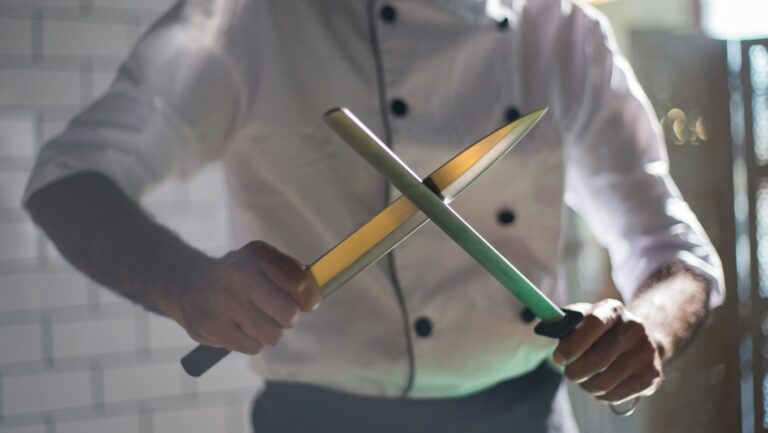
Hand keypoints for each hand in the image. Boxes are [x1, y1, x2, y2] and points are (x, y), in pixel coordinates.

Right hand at [161, 240, 319, 354]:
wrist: (188, 286)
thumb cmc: (239, 277)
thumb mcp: (262, 262)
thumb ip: (292, 275)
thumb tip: (315, 297)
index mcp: (255, 255)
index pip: (299, 281)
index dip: (310, 297)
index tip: (308, 302)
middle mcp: (237, 276)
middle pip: (289, 314)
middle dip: (289, 318)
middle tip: (280, 313)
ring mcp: (222, 303)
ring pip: (273, 335)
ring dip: (271, 332)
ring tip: (257, 320)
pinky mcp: (211, 328)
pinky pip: (253, 348)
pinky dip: (253, 342)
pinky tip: (240, 327)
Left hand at [552, 299, 662, 403]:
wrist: (642, 339)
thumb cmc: (601, 330)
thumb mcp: (585, 317)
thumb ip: (566, 323)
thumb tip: (547, 330)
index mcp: (613, 310)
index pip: (593, 324)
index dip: (571, 345)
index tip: (557, 358)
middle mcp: (634, 328)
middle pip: (597, 361)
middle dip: (574, 372)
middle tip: (569, 373)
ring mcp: (646, 353)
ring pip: (603, 383)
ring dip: (586, 385)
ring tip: (585, 378)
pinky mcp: (652, 376)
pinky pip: (615, 396)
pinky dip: (601, 395)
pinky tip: (601, 384)